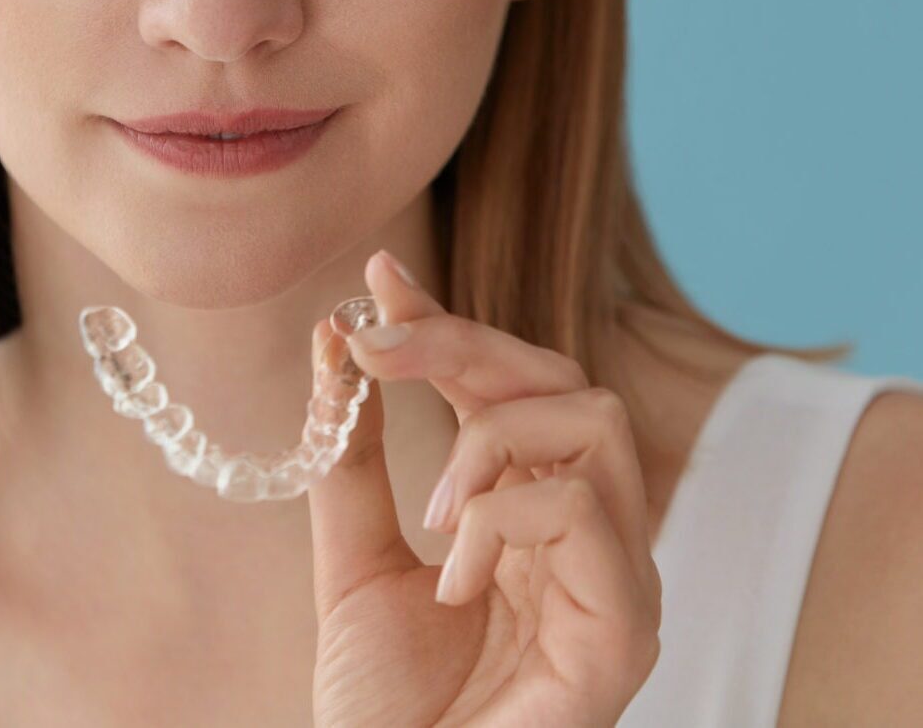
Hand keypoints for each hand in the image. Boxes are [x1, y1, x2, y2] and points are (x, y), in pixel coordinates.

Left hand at [306, 250, 661, 727]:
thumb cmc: (388, 708)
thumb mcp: (351, 559)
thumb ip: (350, 457)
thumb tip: (335, 338)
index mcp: (528, 511)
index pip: (507, 384)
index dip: (448, 320)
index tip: (377, 278)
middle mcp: (585, 532)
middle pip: (559, 377)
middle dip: (460, 342)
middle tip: (373, 346)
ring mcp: (616, 578)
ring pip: (593, 418)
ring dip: (490, 436)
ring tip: (434, 511)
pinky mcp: (627, 630)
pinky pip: (587, 511)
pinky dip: (504, 519)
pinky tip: (457, 578)